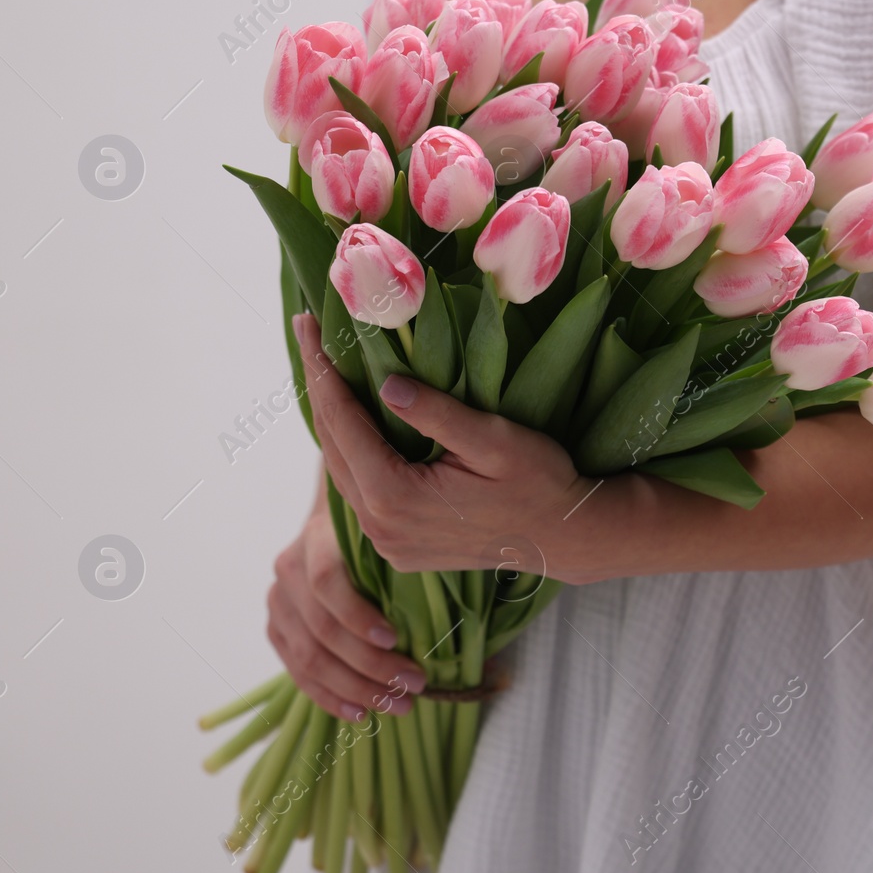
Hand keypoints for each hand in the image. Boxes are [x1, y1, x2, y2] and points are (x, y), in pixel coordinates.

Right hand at [265, 484, 425, 721]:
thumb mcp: (387, 535)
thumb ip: (400, 558)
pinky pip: (299, 673)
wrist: (331, 530)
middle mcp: (289, 570)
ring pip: (309, 658)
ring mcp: (278, 603)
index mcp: (316, 539)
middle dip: (370, 665)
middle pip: (322, 630)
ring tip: (395, 706)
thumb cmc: (373, 536)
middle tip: (413, 685)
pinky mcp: (276, 630)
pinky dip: (330, 697)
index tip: (395, 640)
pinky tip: (360, 712)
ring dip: (355, 689)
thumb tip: (442, 605)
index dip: (357, 615)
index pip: (327, 581)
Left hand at [293, 313, 602, 581]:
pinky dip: (354, 453)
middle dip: (320, 389)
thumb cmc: (540, 483)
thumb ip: (437, 414)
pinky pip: (362, 493)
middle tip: (309, 335)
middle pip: (332, 447)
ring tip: (328, 372)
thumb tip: (385, 385)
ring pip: (343, 472)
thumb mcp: (495, 439)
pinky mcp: (400, 549)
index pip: (341, 422)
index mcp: (395, 496)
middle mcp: (380, 527)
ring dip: (335, 422)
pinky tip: (359, 423)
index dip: (321, 369)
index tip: (305, 324)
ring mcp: (388, 543)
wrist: (566, 538)